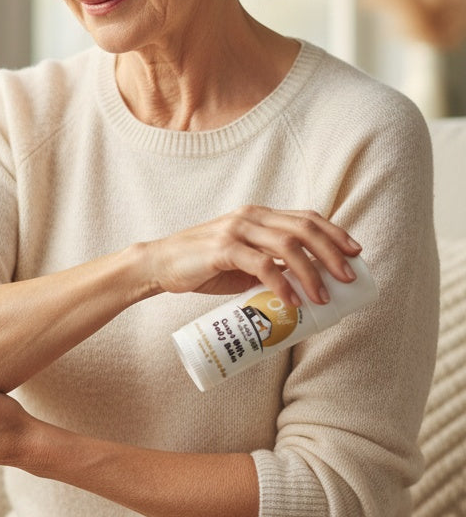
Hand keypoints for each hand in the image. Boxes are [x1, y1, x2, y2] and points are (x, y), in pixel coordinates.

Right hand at [143, 205, 362, 306]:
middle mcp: (250, 217)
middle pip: (303, 229)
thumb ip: (267, 263)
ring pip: (286, 246)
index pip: (305, 218)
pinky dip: (281, 284)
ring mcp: (235, 231)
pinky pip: (261, 265)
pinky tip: (292, 301)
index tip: (355, 253)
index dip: (334, 233)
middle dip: (331, 253)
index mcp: (257, 215)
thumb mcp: (240, 260)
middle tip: (347, 278)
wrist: (160, 265)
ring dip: (310, 272)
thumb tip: (301, 284)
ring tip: (322, 297)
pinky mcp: (222, 249)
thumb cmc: (201, 265)